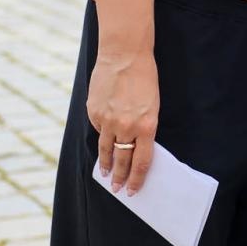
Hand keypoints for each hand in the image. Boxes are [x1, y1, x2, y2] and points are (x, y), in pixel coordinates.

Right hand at [86, 49, 158, 192]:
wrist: (124, 55)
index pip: (142, 162)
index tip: (132, 190)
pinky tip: (103, 137)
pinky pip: (98, 129)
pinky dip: (101, 134)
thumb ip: (143, 128)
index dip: (137, 179)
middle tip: (116, 188)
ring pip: (105, 150)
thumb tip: (134, 146)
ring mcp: (107, 121)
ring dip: (106, 164)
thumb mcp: (152, 106)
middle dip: (119, 177)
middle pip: (122, 160)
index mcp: (146, 127)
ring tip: (105, 173)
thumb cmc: (144, 78)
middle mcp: (126, 127)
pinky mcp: (94, 112)